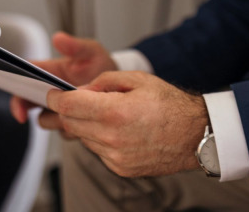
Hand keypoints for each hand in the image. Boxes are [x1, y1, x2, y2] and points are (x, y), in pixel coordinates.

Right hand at [9, 32, 116, 128]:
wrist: (123, 90)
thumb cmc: (103, 66)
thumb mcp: (93, 52)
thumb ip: (76, 46)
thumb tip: (58, 38)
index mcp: (49, 70)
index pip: (21, 72)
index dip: (3, 76)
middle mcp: (48, 90)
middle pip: (23, 99)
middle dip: (20, 106)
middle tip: (23, 113)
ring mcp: (57, 108)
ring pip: (42, 119)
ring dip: (52, 118)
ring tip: (68, 113)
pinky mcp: (68, 124)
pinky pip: (62, 131)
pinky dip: (70, 127)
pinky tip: (83, 121)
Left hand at [47, 71, 207, 177]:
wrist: (196, 135)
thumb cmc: (170, 105)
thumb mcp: (137, 79)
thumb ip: (103, 81)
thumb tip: (82, 90)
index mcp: (114, 112)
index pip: (68, 106)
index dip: (55, 98)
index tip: (52, 94)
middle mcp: (112, 138)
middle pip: (70, 124)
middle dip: (69, 110)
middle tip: (77, 100)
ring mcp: (116, 157)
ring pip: (83, 138)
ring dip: (85, 125)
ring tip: (105, 114)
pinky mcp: (121, 168)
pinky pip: (98, 151)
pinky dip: (100, 139)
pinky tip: (117, 130)